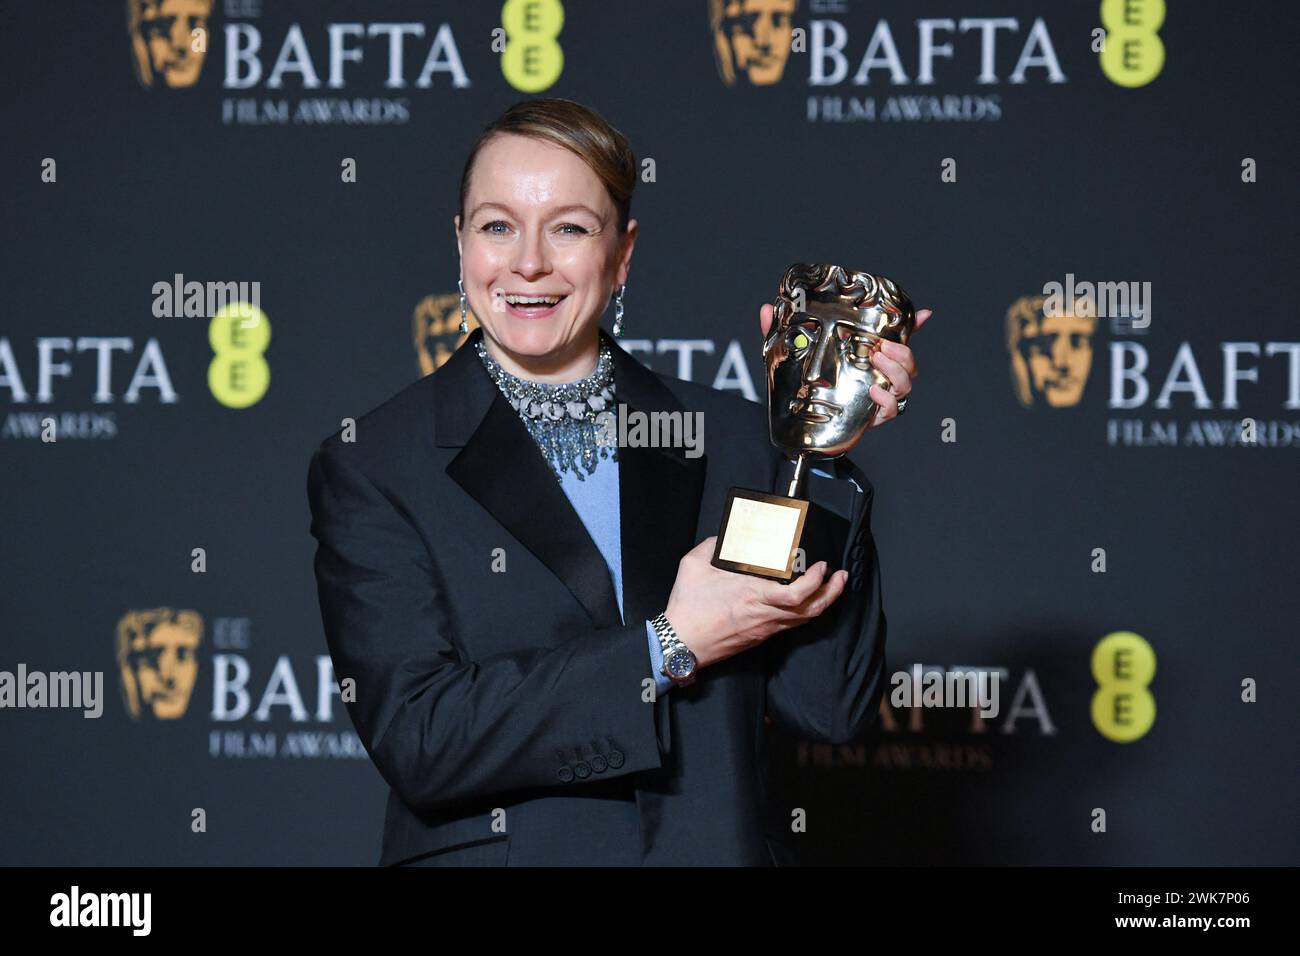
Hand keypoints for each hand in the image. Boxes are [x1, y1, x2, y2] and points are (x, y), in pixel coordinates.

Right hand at [664, 536, 848, 669]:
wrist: (681, 643)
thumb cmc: (688, 608)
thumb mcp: (694, 565)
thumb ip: (712, 545)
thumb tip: (724, 536)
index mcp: (753, 596)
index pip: (797, 595)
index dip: (816, 582)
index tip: (822, 566)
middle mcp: (765, 615)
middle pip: (811, 610)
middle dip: (832, 592)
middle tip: (840, 576)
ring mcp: (765, 629)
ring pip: (805, 620)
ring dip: (823, 602)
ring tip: (831, 586)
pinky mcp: (760, 637)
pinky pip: (791, 625)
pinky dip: (805, 612)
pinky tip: (806, 601)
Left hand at [759, 303, 932, 428]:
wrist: (798, 427)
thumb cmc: (800, 388)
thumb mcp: (790, 357)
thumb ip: (780, 333)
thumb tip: (766, 308)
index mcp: (866, 359)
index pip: (896, 340)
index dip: (915, 326)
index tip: (924, 314)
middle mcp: (877, 377)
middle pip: (908, 363)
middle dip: (904, 352)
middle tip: (883, 346)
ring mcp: (877, 397)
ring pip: (906, 384)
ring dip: (897, 371)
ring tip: (877, 361)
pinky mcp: (872, 417)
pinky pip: (893, 409)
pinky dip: (888, 399)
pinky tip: (874, 390)